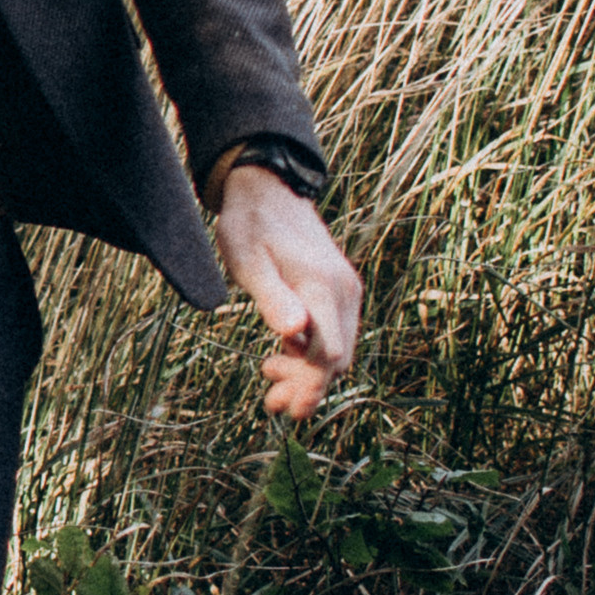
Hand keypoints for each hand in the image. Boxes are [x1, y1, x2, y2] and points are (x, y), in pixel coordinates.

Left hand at [215, 165, 361, 421]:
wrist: (267, 191)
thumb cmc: (250, 226)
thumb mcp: (249, 262)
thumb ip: (272, 298)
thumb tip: (294, 333)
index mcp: (323, 288)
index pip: (329, 354)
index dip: (307, 384)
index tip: (277, 399)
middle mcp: (343, 291)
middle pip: (337, 358)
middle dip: (308, 386)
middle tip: (271, 404)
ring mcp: (344, 291)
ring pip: (337, 349)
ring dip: (308, 373)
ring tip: (270, 380)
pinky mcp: (337, 291)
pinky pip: (333, 333)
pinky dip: (311, 353)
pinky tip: (281, 356)